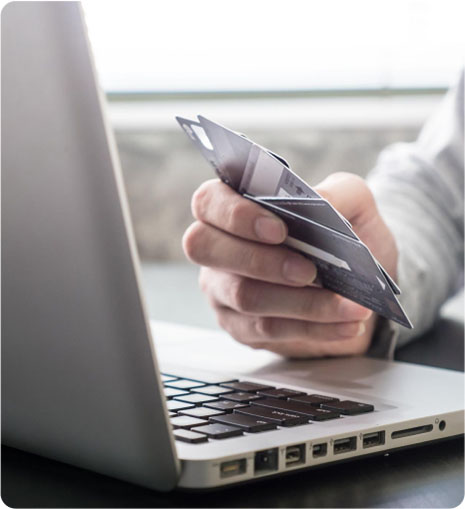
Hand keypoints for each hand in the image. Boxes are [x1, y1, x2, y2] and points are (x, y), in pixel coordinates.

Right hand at [182, 173, 397, 357]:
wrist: (363, 282)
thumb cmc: (345, 234)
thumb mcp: (352, 202)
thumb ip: (337, 195)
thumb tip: (319, 205)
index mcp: (234, 206)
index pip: (209, 201)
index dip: (236, 215)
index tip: (279, 230)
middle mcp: (218, 246)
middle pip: (207, 249)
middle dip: (260, 261)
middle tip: (308, 271)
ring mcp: (222, 289)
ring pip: (245, 296)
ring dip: (302, 301)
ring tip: (349, 304)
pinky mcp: (240, 326)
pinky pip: (268, 329)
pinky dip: (313, 327)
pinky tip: (347, 324)